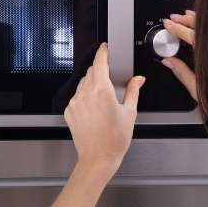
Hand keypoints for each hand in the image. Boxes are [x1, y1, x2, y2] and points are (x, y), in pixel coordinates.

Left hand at [64, 44, 144, 172]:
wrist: (98, 158)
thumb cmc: (115, 140)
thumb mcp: (129, 113)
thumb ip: (133, 92)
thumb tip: (138, 80)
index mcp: (102, 91)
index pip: (100, 62)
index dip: (102, 52)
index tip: (104, 48)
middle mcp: (86, 94)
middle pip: (91, 72)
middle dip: (100, 71)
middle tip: (110, 80)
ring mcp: (75, 103)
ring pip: (82, 84)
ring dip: (92, 85)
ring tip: (103, 100)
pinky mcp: (69, 111)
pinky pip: (76, 97)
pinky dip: (84, 98)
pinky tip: (94, 110)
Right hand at [161, 10, 196, 98]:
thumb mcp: (196, 90)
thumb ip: (181, 72)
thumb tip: (168, 61)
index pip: (190, 35)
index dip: (177, 28)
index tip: (168, 23)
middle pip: (202, 26)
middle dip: (186, 19)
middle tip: (174, 18)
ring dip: (198, 20)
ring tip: (187, 16)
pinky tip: (205, 26)